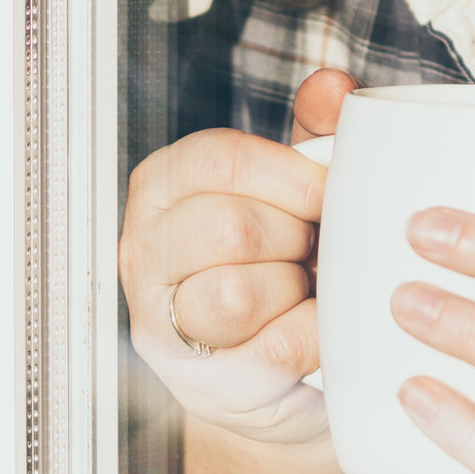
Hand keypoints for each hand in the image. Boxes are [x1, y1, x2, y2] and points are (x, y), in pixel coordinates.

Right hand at [119, 68, 357, 445]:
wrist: (291, 377)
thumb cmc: (287, 263)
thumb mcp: (296, 189)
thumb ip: (314, 134)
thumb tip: (332, 87)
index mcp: (162, 188)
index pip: (217, 160)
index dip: (289, 175)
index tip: (327, 190)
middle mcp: (142, 254)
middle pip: (231, 228)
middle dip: (294, 238)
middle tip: (313, 249)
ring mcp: (163, 327)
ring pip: (236, 293)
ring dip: (295, 289)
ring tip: (306, 289)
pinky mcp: (204, 386)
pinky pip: (274, 349)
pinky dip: (315, 334)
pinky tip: (323, 326)